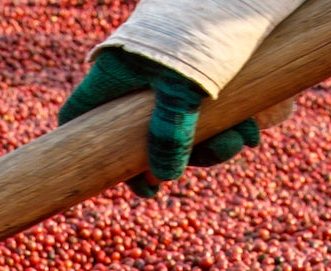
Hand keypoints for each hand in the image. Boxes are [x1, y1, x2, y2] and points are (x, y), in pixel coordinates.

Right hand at [58, 46, 255, 194]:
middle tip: (202, 164)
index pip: (79, 119)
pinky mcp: (198, 75)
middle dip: (177, 155)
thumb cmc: (199, 31)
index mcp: (113, 75)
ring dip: (214, 143)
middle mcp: (135, 78)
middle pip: (140, 135)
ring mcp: (166, 78)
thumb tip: (164, 176)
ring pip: (179, 127)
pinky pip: (205, 113)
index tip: (116, 179)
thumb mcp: (182, 87)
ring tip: (244, 139)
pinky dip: (228, 125)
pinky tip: (251, 131)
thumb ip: (169, 134)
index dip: (91, 154)